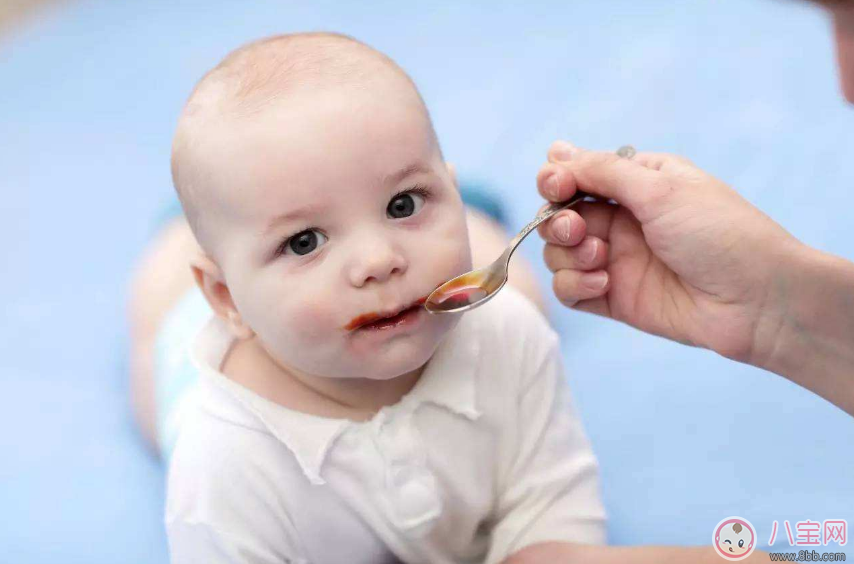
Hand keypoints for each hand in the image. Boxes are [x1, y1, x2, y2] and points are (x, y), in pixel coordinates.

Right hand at [536, 141, 802, 364]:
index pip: (575, 174)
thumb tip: (555, 150)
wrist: (757, 300)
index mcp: (637, 183)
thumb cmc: (719, 233)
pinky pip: (569, 289)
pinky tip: (605, 283)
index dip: (555, 180)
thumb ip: (602, 170)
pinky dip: (575, 284)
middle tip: (579, 230)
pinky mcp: (614, 297)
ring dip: (568, 255)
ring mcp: (616, 260)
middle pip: (558, 214)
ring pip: (558, 253)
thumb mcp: (660, 189)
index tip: (557, 186)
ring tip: (602, 259)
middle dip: (558, 221)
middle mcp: (622, 219)